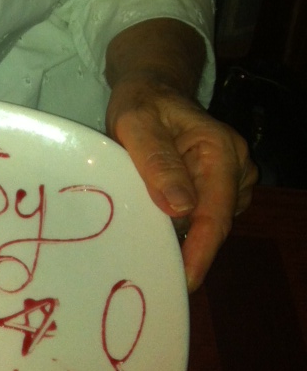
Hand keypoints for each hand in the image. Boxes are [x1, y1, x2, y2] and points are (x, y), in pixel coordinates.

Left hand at [106, 77, 256, 292]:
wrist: (149, 90)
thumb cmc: (141, 103)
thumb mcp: (136, 123)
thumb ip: (156, 160)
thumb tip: (180, 207)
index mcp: (221, 149)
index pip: (216, 211)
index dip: (201, 250)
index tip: (185, 280)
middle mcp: (235, 166)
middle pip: (215, 222)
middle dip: (188, 248)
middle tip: (153, 270)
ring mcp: (230, 178)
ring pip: (208, 222)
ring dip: (181, 235)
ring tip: (147, 244)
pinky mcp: (217, 187)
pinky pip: (202, 216)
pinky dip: (180, 224)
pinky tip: (156, 225)